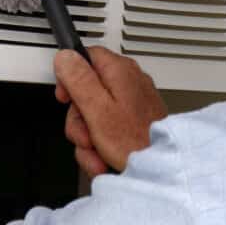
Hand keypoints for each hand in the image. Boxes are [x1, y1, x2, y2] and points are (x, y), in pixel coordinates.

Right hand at [53, 46, 166, 175]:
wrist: (160, 168)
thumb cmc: (134, 140)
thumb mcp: (97, 108)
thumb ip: (79, 79)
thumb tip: (65, 56)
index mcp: (119, 71)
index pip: (85, 57)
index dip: (70, 77)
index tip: (65, 97)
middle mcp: (129, 81)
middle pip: (87, 92)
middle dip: (79, 120)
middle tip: (86, 134)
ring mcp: (133, 102)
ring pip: (94, 115)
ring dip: (89, 138)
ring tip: (98, 151)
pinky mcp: (135, 121)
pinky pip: (107, 129)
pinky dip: (102, 145)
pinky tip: (105, 157)